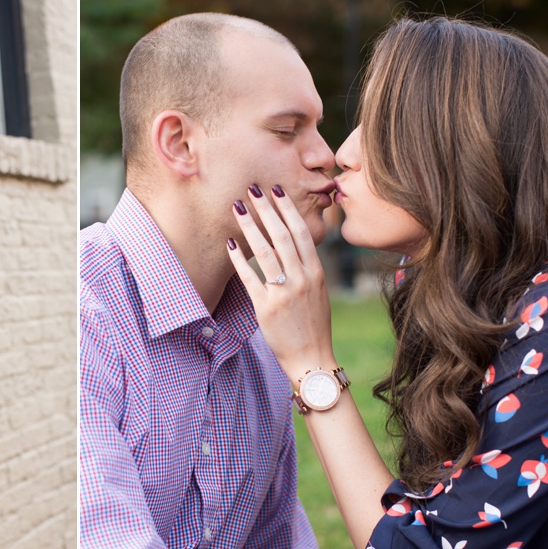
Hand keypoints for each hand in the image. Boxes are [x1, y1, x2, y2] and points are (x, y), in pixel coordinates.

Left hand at [226, 183, 336, 381]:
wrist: (312, 359)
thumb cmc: (313, 325)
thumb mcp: (318, 292)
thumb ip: (306, 268)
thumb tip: (294, 245)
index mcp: (315, 272)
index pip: (301, 232)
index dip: (288, 209)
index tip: (276, 190)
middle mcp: (302, 278)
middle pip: (282, 235)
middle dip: (267, 209)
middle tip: (252, 189)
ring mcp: (284, 292)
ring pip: (265, 251)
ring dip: (250, 226)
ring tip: (237, 208)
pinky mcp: (267, 307)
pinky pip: (249, 278)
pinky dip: (239, 260)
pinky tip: (229, 245)